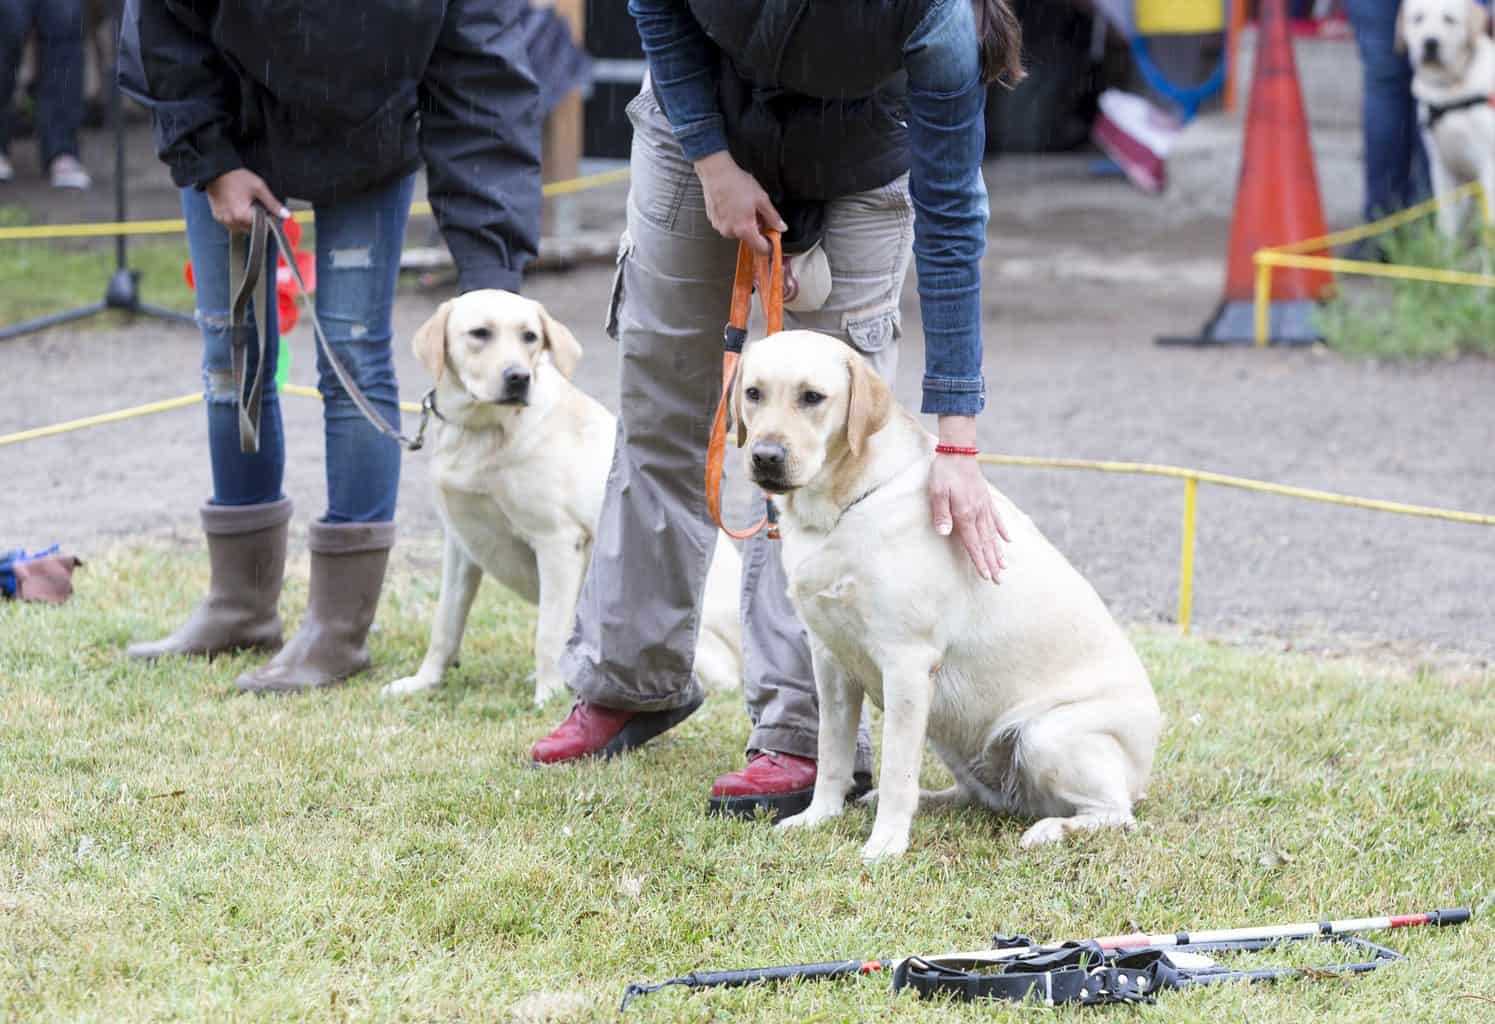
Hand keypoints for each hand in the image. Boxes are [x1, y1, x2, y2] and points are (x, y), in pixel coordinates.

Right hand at [204, 168, 289, 233]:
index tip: (269, 212)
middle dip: (257, 221)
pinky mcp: (217, 217)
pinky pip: (231, 225)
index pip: (262, 227)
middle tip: (258, 207)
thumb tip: (286, 215)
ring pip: (241, 229)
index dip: (268, 220)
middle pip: (251, 230)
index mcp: (241, 215)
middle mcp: (231, 221)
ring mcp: (223, 220)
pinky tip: (238, 208)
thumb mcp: (259, 188)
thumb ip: (272, 204)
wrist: (216, 170)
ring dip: (247, 223)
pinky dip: (237, 220)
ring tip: (247, 207)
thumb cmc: (238, 177)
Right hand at [693, 151, 785, 254]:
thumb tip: (781, 227)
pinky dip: (733, 219)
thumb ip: (773, 217)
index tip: (772, 238)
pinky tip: (734, 205)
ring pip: (738, 232)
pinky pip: (728, 225)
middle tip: (758, 213)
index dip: (769, 244)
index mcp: (744, 229)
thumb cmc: (736, 183)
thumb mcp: (762, 199)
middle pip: (749, 239)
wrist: (716, 173)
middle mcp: (731, 232)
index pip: (761, 248)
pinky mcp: (714, 222)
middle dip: (756, 229)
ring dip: (744, 224)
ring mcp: (720, 227)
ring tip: (744, 206)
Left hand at [928, 416, 1010, 581]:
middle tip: (999, 581)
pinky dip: (1003, 529)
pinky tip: (1009, 540)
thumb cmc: (944, 472)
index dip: (979, 560)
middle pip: (986, 543)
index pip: (973, 543)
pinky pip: (997, 517)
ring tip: (1005, 567)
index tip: (986, 576)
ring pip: (993, 534)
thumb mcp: (937, 491)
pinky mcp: (986, 498)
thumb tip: (944, 533)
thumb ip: (941, 513)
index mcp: (965, 513)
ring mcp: (984, 505)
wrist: (958, 451)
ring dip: (999, 551)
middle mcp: (978, 512)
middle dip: (992, 563)